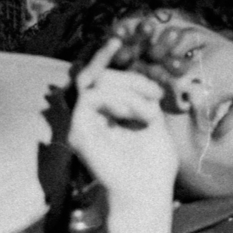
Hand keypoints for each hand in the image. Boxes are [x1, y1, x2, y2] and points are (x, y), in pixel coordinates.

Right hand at [68, 38, 178, 206]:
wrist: (148, 192)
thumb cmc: (154, 161)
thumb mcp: (153, 119)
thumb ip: (142, 97)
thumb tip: (140, 75)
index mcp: (105, 113)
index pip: (97, 76)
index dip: (104, 56)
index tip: (120, 40)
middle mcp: (89, 117)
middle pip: (95, 75)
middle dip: (126, 74)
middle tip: (153, 92)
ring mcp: (81, 124)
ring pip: (93, 83)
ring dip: (127, 89)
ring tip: (147, 111)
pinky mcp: (78, 132)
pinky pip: (92, 98)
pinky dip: (117, 100)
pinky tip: (134, 113)